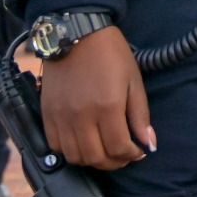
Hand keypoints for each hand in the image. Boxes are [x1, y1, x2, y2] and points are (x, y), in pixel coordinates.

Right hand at [40, 26, 155, 169]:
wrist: (77, 33)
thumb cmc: (110, 53)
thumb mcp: (133, 80)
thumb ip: (140, 115)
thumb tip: (149, 143)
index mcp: (108, 107)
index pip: (119, 148)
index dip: (131, 155)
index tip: (138, 151)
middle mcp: (82, 116)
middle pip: (95, 158)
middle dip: (113, 163)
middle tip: (123, 156)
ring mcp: (61, 117)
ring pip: (74, 157)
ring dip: (91, 160)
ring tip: (104, 151)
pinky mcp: (47, 114)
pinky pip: (54, 146)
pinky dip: (70, 152)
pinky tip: (83, 143)